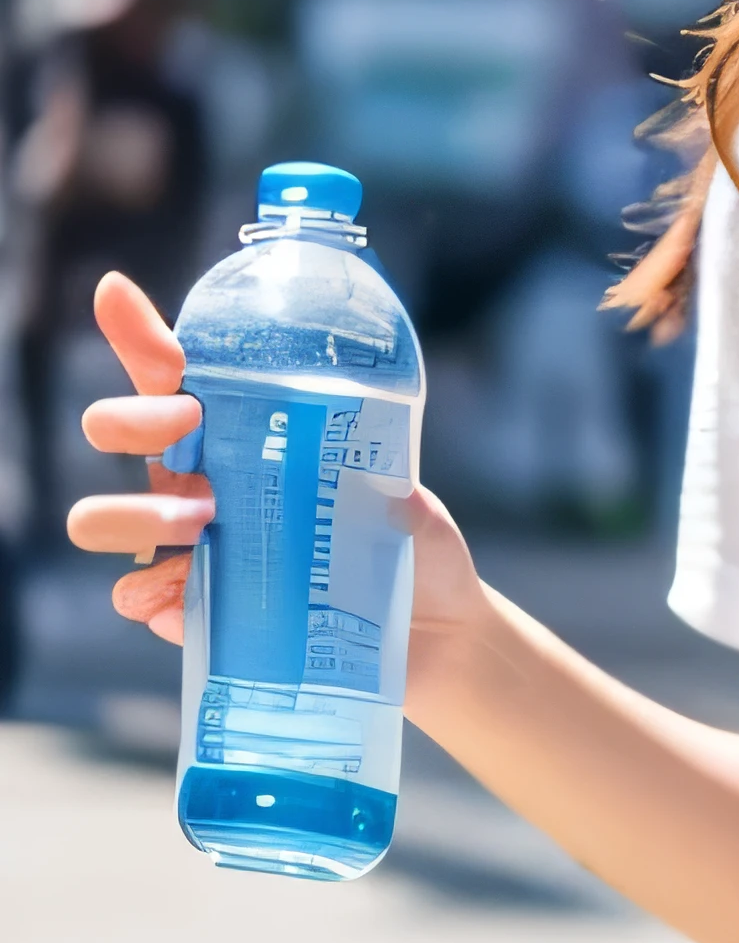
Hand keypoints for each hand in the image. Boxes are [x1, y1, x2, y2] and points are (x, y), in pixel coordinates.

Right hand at [67, 272, 490, 682]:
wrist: (431, 633)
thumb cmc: (411, 548)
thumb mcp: (412, 507)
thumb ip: (399, 496)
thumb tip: (392, 494)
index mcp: (246, 434)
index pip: (176, 373)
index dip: (140, 336)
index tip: (130, 309)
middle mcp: (204, 481)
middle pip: (118, 430)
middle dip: (131, 418)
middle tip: (189, 425)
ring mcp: (193, 545)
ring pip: (103, 518)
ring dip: (136, 513)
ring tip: (202, 523)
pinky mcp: (197, 611)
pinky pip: (138, 598)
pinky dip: (148, 595)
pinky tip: (179, 598)